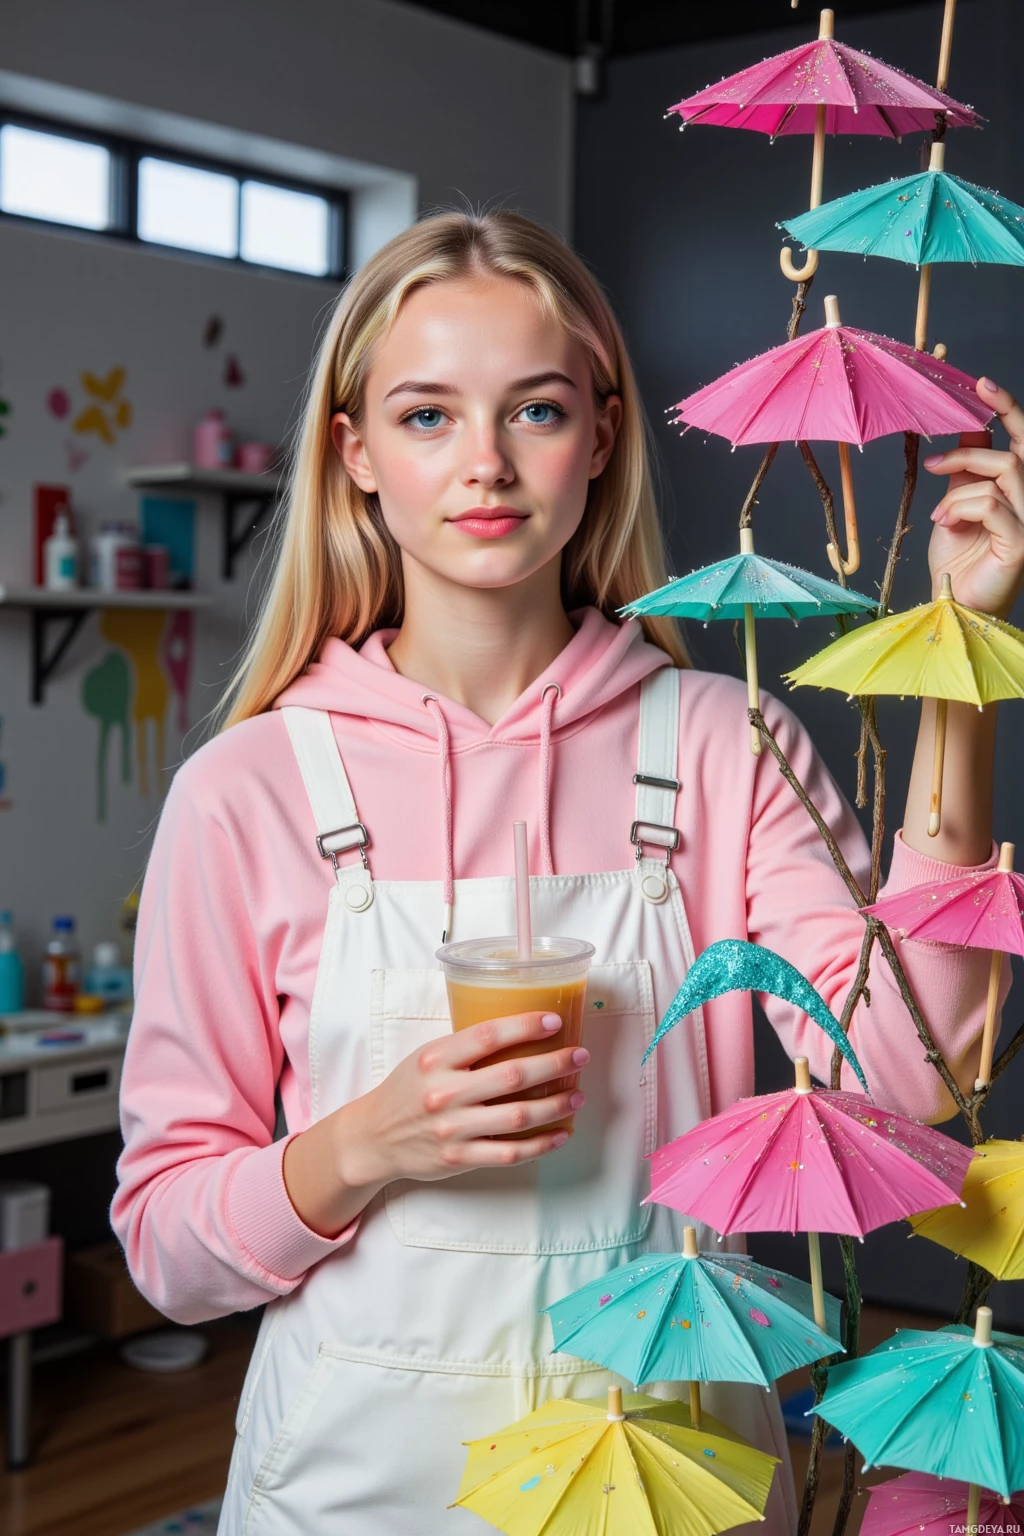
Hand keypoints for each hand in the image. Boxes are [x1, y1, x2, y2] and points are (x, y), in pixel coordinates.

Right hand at [336, 1012, 588, 1188]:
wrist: (375, 1137)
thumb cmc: (407, 1090)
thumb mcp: (426, 1057)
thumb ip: (464, 1048)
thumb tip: (519, 1032)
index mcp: (435, 1059)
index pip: (487, 1036)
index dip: (525, 1026)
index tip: (554, 1021)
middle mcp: (445, 1092)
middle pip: (512, 1076)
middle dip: (554, 1064)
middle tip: (579, 1056)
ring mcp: (453, 1128)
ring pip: (518, 1116)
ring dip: (555, 1105)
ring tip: (577, 1095)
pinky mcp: (459, 1158)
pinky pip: (510, 1153)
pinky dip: (541, 1144)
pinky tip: (560, 1133)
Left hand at [923, 377, 1023, 619]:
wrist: (953, 602)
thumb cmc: (958, 558)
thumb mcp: (956, 503)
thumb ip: (966, 470)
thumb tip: (968, 430)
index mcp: (1018, 487)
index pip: (1022, 438)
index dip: (1005, 407)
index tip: (979, 384)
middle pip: (1017, 450)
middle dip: (975, 447)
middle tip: (935, 462)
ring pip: (1001, 474)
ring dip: (959, 488)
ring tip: (938, 515)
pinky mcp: (1021, 542)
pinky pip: (992, 504)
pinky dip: (960, 509)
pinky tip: (945, 524)